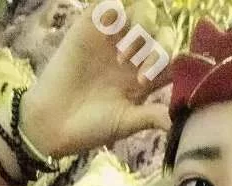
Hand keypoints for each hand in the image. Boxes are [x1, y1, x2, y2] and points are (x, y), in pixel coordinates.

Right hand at [20, 0, 175, 158]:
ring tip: (120, 58)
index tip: (148, 82)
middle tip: (140, 73)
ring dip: (139, 33)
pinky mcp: (90, 26)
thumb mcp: (125, 123)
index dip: (170, 62)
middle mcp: (133, 55)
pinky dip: (116, 12)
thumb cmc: (90, 128)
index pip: (171, 57)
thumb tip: (179, 120)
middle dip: (158, 46)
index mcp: (145, 77)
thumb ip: (152, 116)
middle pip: (161, 31)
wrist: (52, 122)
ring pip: (141, 14)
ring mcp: (112, 39)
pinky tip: (110, 32)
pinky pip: (111, 5)